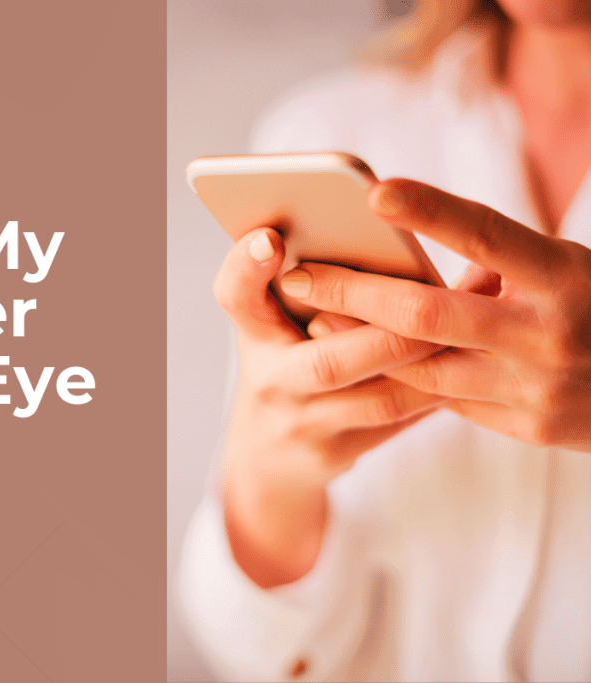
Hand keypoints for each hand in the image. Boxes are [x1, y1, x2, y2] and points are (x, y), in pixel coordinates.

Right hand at [214, 226, 446, 586]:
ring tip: (476, 324)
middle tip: (445, 296)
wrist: (266, 453)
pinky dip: (440, 391)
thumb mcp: (275, 321)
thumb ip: (311, 283)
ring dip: (434, 363)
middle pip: (328, 362)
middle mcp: (269, 381)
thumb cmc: (284, 362)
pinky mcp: (335, 454)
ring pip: (380, 399)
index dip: (246, 266)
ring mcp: (301, 425)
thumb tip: (383, 226)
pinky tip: (475, 364)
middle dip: (393, 332)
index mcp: (251, 332)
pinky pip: (399, 422)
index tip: (271, 238)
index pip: (236, 295)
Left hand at [283, 178, 590, 450]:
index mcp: (567, 275)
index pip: (488, 235)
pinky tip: (358, 357)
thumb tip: (409, 265)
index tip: (373, 191)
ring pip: (421, 366)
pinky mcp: (527, 427)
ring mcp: (537, 388)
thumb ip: (501, 264)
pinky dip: (400, 374)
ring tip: (311, 314)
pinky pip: (445, 398)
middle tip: (298, 273)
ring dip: (359, 341)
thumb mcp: (568, 268)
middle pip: (428, 314)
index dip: (431, 211)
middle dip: (354, 292)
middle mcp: (549, 333)